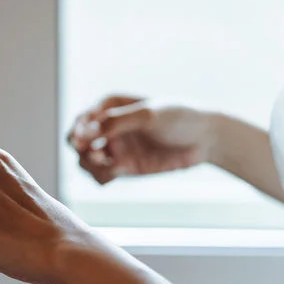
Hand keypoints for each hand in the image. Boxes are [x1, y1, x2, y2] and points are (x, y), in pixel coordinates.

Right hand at [67, 95, 215, 183]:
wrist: (205, 138)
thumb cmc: (179, 117)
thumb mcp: (148, 115)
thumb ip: (118, 122)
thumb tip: (89, 132)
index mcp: (110, 107)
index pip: (82, 119)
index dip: (79, 130)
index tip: (88, 138)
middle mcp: (108, 128)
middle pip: (77, 141)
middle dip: (81, 149)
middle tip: (95, 154)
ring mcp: (115, 148)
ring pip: (86, 161)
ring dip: (89, 165)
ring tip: (106, 165)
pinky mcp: (125, 167)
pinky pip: (102, 175)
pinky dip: (102, 176)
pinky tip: (115, 173)